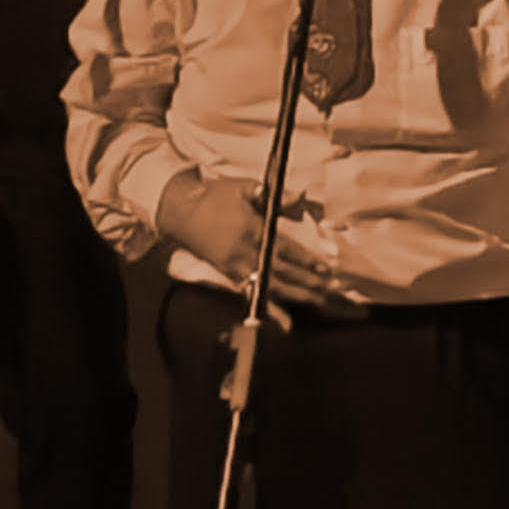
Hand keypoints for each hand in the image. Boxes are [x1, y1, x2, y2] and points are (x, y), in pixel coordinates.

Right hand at [153, 175, 363, 313]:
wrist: (179, 211)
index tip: (325, 269)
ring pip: (269, 285)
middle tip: (329, 290)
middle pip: (280, 272)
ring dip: (294, 295)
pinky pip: (252, 292)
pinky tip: (283, 321)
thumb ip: (273, 196)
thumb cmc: (213, 196)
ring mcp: (234, 266)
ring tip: (316, 301)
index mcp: (250, 229)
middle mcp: (243, 252)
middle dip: (306, 282)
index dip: (306, 261)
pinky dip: (268, 307)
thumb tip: (300, 197)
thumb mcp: (243, 187)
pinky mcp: (227, 274)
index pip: (284, 249)